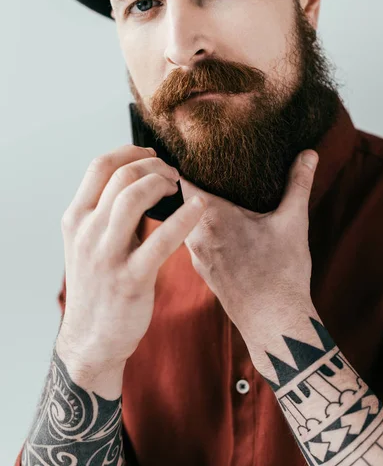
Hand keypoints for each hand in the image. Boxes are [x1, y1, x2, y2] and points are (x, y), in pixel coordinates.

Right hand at [57, 144, 205, 369]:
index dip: (130, 152)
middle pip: (120, 176)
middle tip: (172, 174)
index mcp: (76, 218)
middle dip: (153, 165)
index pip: (99, 166)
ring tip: (178, 187)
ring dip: (162, 183)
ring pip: (132, 197)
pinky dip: (184, 217)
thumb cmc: (98, 284)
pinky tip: (199, 207)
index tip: (151, 154)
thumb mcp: (89, 242)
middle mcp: (86, 232)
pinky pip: (161, 240)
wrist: (91, 338)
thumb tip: (141, 179)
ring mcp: (106, 255)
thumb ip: (108, 211)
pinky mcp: (131, 279)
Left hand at [179, 150, 318, 347]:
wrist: (274, 323)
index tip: (197, 151)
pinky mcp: (203, 270)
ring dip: (198, 208)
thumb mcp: (293, 222)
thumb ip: (298, 184)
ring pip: (188, 221)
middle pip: (183, 200)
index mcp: (212, 217)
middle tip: (209, 166)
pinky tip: (224, 227)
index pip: (183, 179)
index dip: (187, 163)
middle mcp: (196, 235)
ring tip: (217, 193)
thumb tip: (310, 153)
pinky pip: (196, 240)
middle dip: (195, 183)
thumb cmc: (282, 272)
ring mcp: (196, 256)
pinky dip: (204, 229)